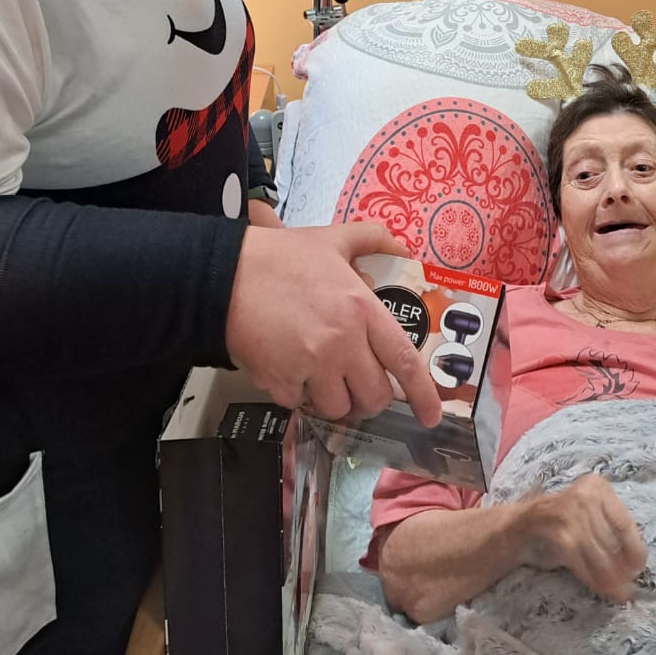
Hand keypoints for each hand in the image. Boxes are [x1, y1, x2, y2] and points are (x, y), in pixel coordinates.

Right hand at [225, 221, 441, 428]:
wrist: (223, 275)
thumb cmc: (280, 257)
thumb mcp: (332, 239)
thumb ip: (372, 240)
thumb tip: (402, 250)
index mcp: (361, 309)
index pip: (403, 360)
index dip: (423, 394)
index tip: (432, 415)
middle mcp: (342, 343)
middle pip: (374, 395)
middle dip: (370, 396)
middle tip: (358, 383)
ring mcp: (310, 366)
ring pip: (339, 408)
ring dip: (334, 398)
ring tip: (320, 374)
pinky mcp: (279, 382)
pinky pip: (300, 404)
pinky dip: (298, 393)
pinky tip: (288, 367)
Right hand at [522, 473, 647, 602]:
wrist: (518, 527)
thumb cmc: (560, 523)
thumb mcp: (587, 515)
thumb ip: (608, 529)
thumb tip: (635, 563)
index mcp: (596, 485)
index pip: (624, 522)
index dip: (634, 549)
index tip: (638, 568)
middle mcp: (584, 495)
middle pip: (612, 541)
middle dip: (621, 568)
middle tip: (627, 588)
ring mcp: (570, 514)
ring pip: (600, 554)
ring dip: (610, 579)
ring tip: (617, 593)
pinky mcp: (560, 534)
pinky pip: (583, 563)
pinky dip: (593, 579)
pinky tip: (601, 589)